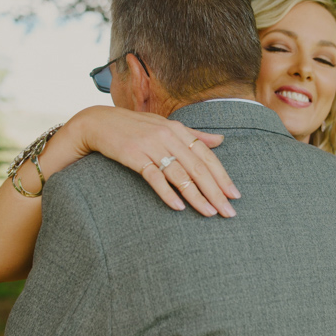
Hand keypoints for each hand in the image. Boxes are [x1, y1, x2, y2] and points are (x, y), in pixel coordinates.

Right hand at [77, 108, 239, 217]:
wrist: (99, 123)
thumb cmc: (136, 127)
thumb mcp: (166, 127)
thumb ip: (194, 135)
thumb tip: (221, 140)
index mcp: (178, 130)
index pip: (207, 156)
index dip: (222, 176)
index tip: (235, 195)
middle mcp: (168, 136)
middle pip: (198, 168)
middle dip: (215, 191)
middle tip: (229, 212)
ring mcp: (151, 146)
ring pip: (180, 175)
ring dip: (196, 196)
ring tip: (210, 213)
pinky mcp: (134, 156)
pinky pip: (154, 176)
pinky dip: (167, 193)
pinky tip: (178, 207)